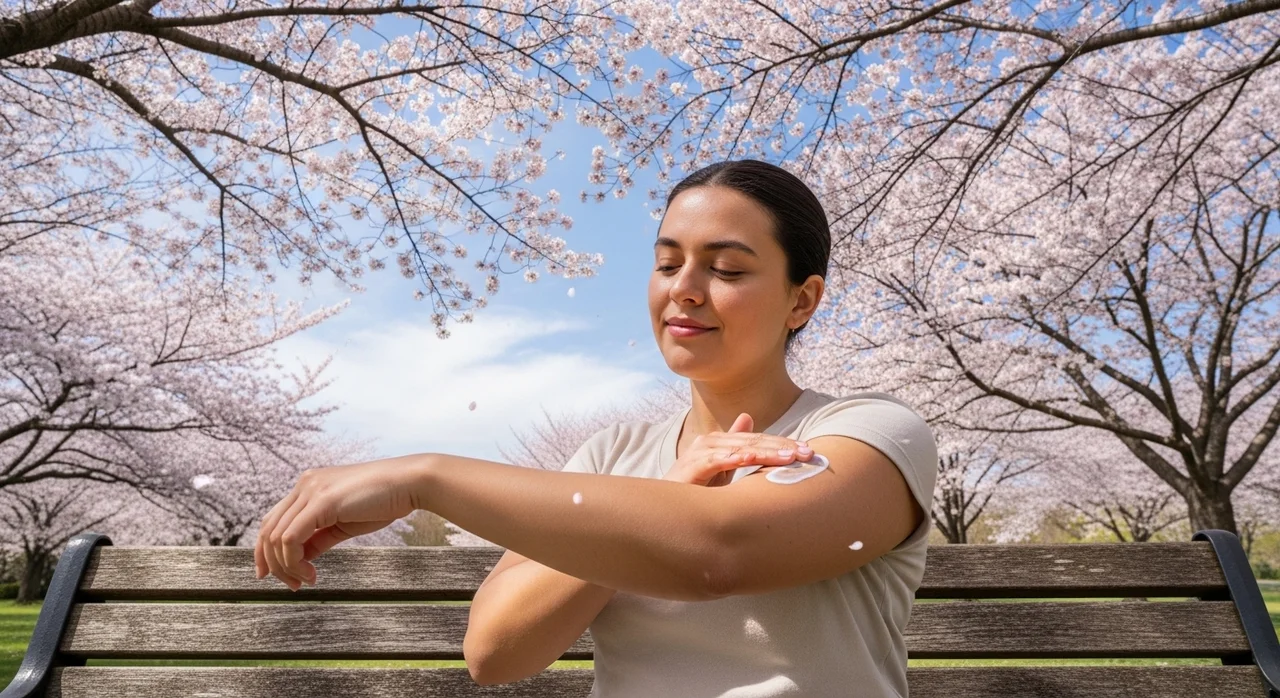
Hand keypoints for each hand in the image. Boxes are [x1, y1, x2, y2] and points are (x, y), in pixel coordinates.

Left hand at [254, 456, 421, 589]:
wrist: (410, 483)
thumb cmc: (384, 501)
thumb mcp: (344, 523)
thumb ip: (319, 537)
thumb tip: (301, 558)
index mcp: (309, 486)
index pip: (273, 520)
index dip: (265, 551)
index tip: (272, 575)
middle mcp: (304, 484)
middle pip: (268, 529)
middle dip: (272, 563)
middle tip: (291, 585)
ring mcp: (311, 490)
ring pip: (276, 537)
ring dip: (286, 566)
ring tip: (306, 580)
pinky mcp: (321, 501)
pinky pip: (291, 538)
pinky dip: (294, 561)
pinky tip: (312, 573)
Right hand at [663, 412, 813, 486]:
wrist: (664, 510)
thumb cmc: (694, 490)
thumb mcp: (720, 470)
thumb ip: (737, 448)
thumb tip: (747, 417)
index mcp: (720, 442)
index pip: (758, 440)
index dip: (784, 444)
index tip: (809, 452)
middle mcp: (710, 442)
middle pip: (753, 442)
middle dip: (782, 447)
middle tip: (808, 454)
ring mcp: (699, 453)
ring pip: (740, 449)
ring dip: (767, 451)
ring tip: (790, 457)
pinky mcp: (690, 467)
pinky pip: (716, 461)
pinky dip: (734, 458)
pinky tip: (751, 458)